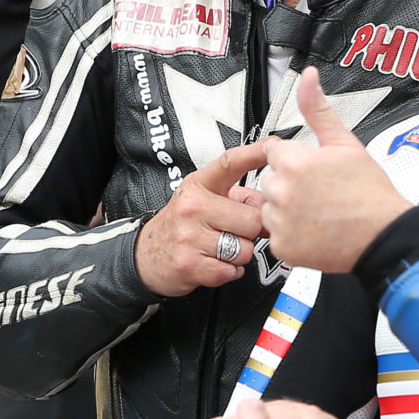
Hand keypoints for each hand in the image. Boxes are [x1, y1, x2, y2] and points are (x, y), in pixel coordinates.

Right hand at [136, 143, 269, 296]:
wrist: (146, 255)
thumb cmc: (181, 225)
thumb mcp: (204, 199)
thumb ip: (239, 198)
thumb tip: (270, 203)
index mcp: (199, 186)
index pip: (229, 163)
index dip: (254, 154)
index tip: (272, 146)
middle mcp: (193, 207)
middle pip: (252, 220)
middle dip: (252, 231)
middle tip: (236, 232)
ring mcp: (189, 236)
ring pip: (244, 249)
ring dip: (240, 254)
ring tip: (222, 248)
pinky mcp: (190, 264)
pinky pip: (231, 271)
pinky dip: (230, 271)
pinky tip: (215, 262)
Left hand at [258, 68, 409, 272]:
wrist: (383, 236)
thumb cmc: (369, 193)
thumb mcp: (346, 143)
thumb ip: (318, 109)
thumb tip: (308, 77)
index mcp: (294, 162)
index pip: (276, 152)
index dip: (298, 159)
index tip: (316, 171)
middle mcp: (281, 191)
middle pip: (271, 179)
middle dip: (290, 183)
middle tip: (321, 192)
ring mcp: (280, 221)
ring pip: (271, 206)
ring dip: (287, 208)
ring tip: (319, 211)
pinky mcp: (282, 247)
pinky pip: (276, 233)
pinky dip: (291, 233)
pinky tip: (315, 229)